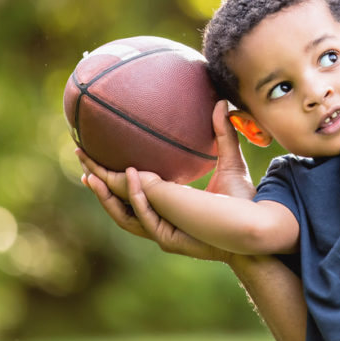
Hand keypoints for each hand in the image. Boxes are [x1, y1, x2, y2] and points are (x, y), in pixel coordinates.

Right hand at [77, 99, 255, 261]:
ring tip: (91, 173)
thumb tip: (222, 103)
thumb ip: (223, 134)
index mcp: (166, 207)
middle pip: (118, 204)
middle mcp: (160, 221)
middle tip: (81, 161)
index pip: (130, 194)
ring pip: (124, 214)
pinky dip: (138, 197)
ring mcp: (163, 231)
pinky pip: (147, 217)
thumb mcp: (231, 163)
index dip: (110, 179)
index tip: (93, 162)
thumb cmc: (246, 201)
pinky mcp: (170, 237)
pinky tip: (132, 174)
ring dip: (107, 193)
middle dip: (97, 184)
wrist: (258, 230)